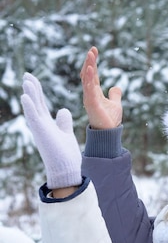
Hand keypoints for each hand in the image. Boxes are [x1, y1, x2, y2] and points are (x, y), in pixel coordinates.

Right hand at [21, 73, 81, 189]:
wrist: (67, 168)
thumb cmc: (65, 154)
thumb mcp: (65, 132)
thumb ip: (63, 121)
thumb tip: (62, 110)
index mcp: (47, 124)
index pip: (41, 104)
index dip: (37, 91)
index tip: (33, 79)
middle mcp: (41, 125)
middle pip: (36, 103)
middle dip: (32, 89)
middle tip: (27, 74)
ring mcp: (40, 128)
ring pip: (33, 107)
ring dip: (30, 94)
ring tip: (27, 80)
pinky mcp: (41, 132)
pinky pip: (33, 117)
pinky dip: (29, 106)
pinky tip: (25, 96)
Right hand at [80, 46, 122, 128]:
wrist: (109, 132)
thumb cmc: (109, 119)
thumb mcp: (115, 104)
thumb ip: (115, 95)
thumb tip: (116, 87)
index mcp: (95, 91)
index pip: (93, 74)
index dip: (93, 62)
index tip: (94, 50)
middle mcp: (90, 93)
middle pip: (88, 74)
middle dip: (89, 61)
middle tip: (92, 50)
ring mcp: (89, 97)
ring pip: (87, 79)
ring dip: (88, 67)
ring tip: (90, 55)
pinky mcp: (91, 103)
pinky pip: (88, 88)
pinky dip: (88, 78)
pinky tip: (90, 69)